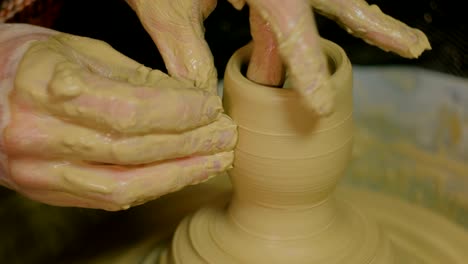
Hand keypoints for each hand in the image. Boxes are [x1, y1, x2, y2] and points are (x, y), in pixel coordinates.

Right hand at [0, 24, 235, 210]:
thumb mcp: (80, 50)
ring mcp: (37, 170)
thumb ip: (134, 77)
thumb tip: (190, 98)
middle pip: (132, 151)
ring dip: (179, 174)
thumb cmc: (30, 62)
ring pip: (125, 185)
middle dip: (189, 145)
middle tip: (225, 136)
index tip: (211, 107)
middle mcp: (36, 135)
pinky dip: (153, 188)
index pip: (129, 110)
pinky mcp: (45, 190)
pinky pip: (109, 197)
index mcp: (43, 87)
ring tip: (215, 161)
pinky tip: (182, 174)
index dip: (179, 112)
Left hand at [127, 0, 429, 115]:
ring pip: (327, 0)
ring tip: (401, 43)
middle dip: (376, 25)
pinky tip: (315, 48)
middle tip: (414, 47)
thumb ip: (184, 49)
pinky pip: (296, 7)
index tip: (320, 104)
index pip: (291, 26)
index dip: (308, 68)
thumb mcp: (164, 5)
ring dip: (360, 23)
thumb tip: (203, 98)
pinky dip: (307, 30)